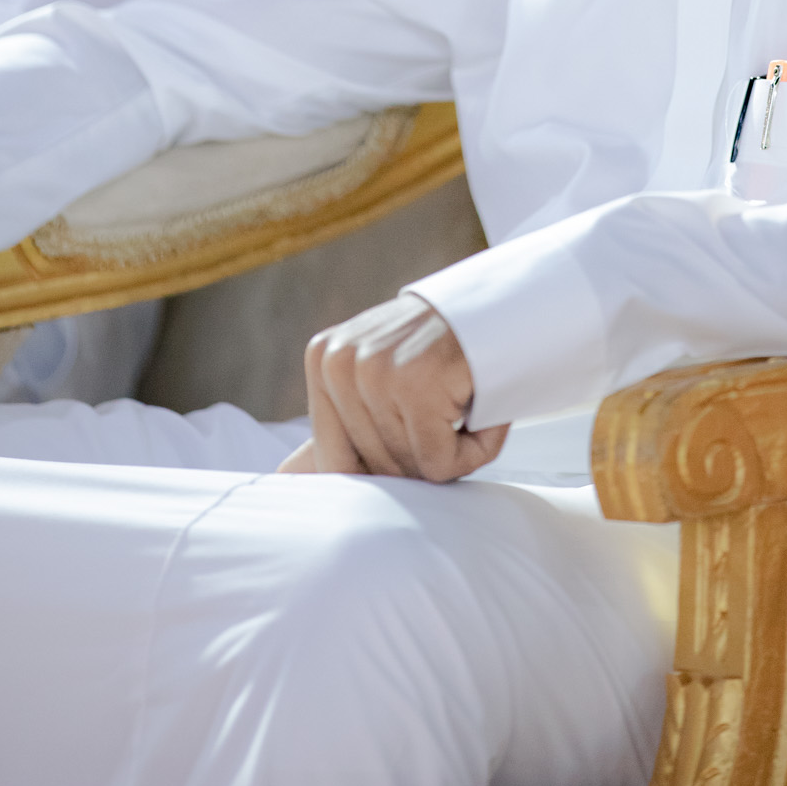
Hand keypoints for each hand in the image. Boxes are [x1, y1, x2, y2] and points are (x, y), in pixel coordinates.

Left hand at [277, 294, 508, 482]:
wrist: (504, 308)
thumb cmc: (440, 354)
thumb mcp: (378, 380)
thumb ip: (335, 429)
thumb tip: (282, 477)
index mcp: (322, 358)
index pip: (334, 462)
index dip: (383, 466)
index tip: (414, 429)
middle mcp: (340, 361)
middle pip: (375, 468)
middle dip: (420, 457)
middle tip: (445, 411)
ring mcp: (376, 370)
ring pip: (409, 469)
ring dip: (451, 451)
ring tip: (461, 404)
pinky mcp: (416, 384)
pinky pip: (440, 465)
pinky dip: (474, 450)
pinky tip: (479, 410)